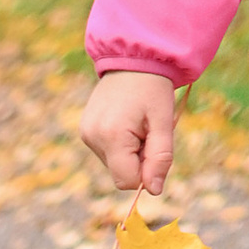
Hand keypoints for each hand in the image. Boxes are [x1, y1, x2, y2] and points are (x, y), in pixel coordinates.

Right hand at [80, 69, 177, 195]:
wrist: (133, 58)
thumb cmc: (153, 89)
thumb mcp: (163, 122)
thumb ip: (160, 158)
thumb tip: (154, 191)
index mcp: (111, 136)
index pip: (127, 181)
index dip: (146, 173)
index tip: (155, 148)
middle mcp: (92, 137)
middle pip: (120, 173)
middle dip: (139, 160)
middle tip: (148, 131)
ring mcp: (85, 132)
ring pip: (114, 163)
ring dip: (130, 152)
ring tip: (137, 123)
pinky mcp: (85, 129)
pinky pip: (106, 151)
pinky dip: (120, 144)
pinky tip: (126, 121)